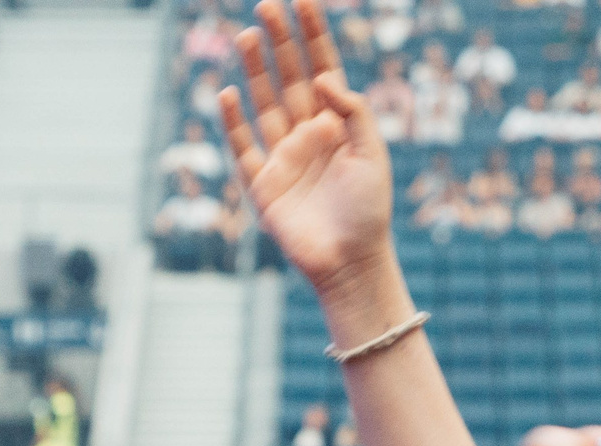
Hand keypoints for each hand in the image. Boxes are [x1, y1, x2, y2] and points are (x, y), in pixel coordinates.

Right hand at [222, 0, 392, 301]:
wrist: (351, 263)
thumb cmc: (369, 211)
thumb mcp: (372, 153)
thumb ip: (353, 110)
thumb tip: (323, 76)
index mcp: (337, 124)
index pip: (321, 68)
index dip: (311, 35)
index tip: (301, 1)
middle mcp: (307, 134)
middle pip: (288, 78)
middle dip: (278, 42)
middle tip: (265, 6)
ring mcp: (282, 157)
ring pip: (264, 104)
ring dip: (255, 71)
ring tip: (247, 36)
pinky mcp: (262, 185)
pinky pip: (243, 147)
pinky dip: (233, 121)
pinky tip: (228, 93)